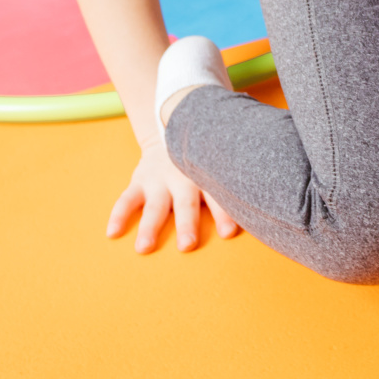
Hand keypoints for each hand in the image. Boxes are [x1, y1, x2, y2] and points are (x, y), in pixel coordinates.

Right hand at [107, 139, 239, 253]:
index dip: (224, 213)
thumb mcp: (219, 164)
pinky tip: (112, 233)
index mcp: (206, 175)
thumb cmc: (205, 160)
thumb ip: (234, 184)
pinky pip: (126, 199)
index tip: (229, 232)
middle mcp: (183, 178)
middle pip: (186, 203)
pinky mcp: (139, 181)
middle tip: (187, 245)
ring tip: (144, 248)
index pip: (218, 196)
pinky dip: (118, 215)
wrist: (171, 131)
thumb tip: (267, 209)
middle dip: (186, 224)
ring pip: (154, 205)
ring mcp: (159, 180)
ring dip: (149, 227)